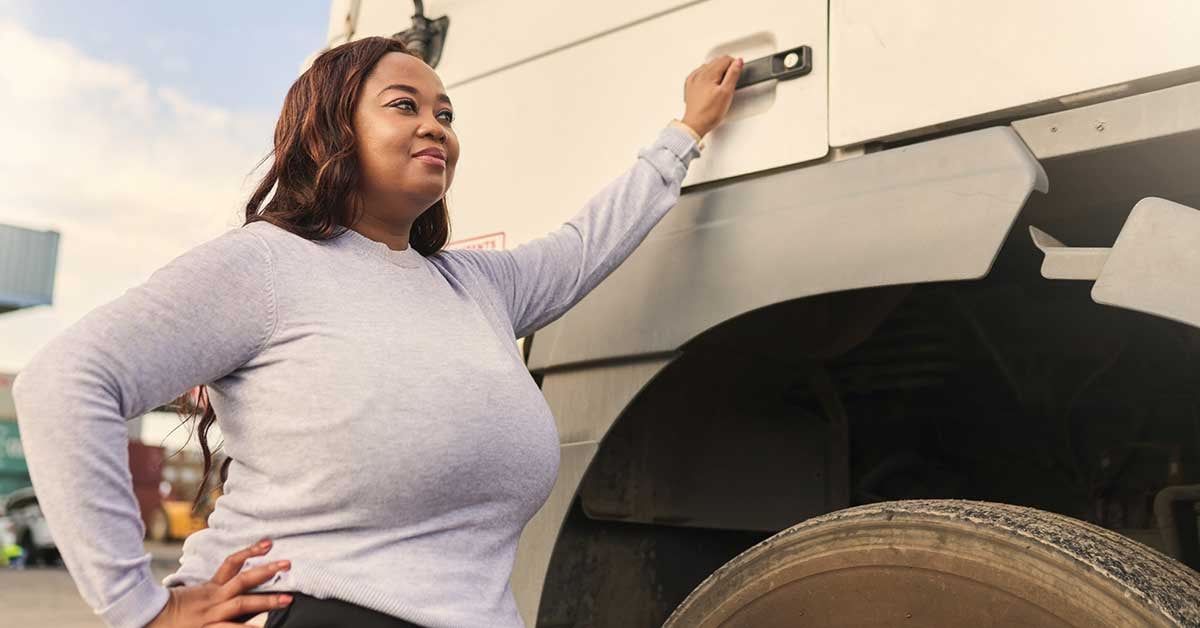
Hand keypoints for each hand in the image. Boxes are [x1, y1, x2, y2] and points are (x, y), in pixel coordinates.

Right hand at [146, 539, 291, 627]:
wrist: (149, 621)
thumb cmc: (174, 611)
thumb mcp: (196, 596)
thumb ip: (217, 588)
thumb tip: (239, 581)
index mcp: (210, 588)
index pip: (231, 563)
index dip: (250, 551)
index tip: (269, 542)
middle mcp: (213, 599)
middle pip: (243, 581)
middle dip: (267, 572)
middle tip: (288, 564)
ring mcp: (211, 615)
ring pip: (242, 605)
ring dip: (266, 602)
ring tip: (287, 599)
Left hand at [680, 55, 743, 137]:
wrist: (695, 125)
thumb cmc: (709, 113)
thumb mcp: (726, 93)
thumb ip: (733, 74)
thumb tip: (738, 62)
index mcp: (708, 73)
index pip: (725, 59)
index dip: (734, 66)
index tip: (736, 75)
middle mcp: (698, 74)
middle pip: (716, 62)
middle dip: (726, 69)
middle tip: (729, 84)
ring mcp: (693, 80)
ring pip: (708, 67)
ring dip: (717, 72)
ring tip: (720, 88)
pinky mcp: (690, 86)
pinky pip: (700, 74)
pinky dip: (707, 77)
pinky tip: (711, 87)